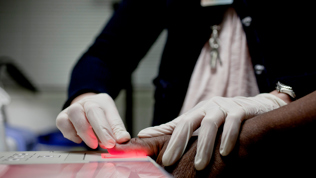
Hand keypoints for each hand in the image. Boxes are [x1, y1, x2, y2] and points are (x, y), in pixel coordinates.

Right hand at [56, 93, 129, 148]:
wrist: (84, 107)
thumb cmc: (100, 114)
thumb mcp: (112, 118)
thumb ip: (117, 129)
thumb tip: (123, 140)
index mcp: (102, 102)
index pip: (109, 114)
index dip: (113, 129)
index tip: (116, 142)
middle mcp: (86, 102)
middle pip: (93, 112)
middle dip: (101, 131)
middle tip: (107, 145)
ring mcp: (72, 108)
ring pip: (75, 115)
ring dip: (85, 132)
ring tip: (93, 144)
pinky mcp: (61, 117)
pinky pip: (63, 124)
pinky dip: (71, 134)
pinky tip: (79, 139)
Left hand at [138, 93, 286, 169]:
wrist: (254, 107)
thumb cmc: (222, 118)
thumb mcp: (198, 122)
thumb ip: (174, 129)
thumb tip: (143, 134)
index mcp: (197, 112)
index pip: (179, 127)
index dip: (169, 142)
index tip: (161, 160)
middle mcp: (208, 108)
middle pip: (189, 123)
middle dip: (179, 143)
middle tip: (170, 163)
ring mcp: (224, 107)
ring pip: (211, 124)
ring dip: (204, 145)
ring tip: (199, 165)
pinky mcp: (241, 109)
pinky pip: (234, 122)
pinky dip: (229, 136)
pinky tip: (225, 152)